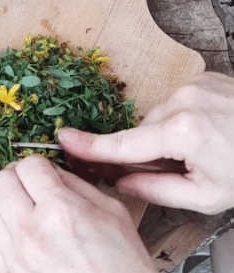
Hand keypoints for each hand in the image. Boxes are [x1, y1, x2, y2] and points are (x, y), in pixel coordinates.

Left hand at [0, 155, 160, 272]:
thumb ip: (76, 184)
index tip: (43, 170)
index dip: (37, 163)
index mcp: (62, 211)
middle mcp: (32, 232)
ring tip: (10, 192)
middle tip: (26, 179)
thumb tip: (50, 170)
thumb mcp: (112, 213)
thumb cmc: (122, 266)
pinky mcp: (8, 271)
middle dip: (14, 173)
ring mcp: (16, 255)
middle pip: (1, 181)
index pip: (29, 167)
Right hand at [58, 71, 233, 214]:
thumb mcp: (207, 195)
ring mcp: (193, 85)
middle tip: (180, 165)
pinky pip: (177, 100)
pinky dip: (183, 116)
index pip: (123, 144)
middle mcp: (182, 101)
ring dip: (169, 132)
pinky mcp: (203, 77)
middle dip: (151, 149)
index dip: (90, 146)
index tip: (64, 139)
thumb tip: (121, 181)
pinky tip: (208, 127)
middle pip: (143, 130)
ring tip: (203, 145)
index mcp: (181, 133)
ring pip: (160, 115)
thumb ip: (155, 189)